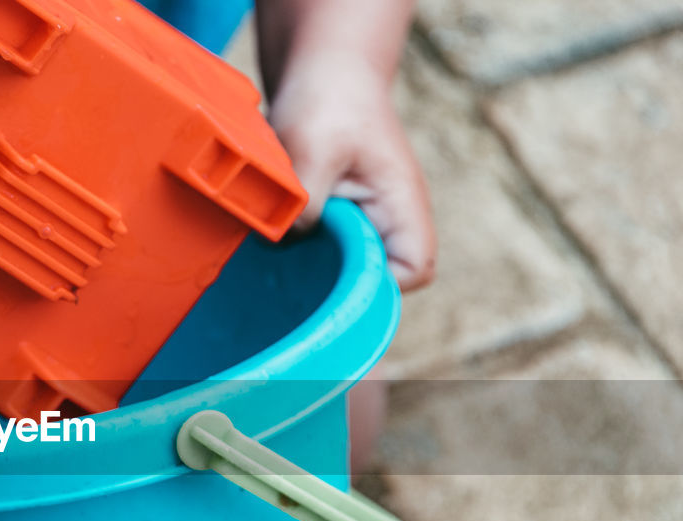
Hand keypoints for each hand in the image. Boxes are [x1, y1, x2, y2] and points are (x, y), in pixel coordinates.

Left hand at [268, 54, 435, 290]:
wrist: (322, 70)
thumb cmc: (329, 99)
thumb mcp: (313, 145)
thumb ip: (306, 198)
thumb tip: (289, 239)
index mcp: (401, 205)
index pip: (413, 269)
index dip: (381, 287)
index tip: (335, 279)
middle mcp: (386, 221)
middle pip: (372, 279)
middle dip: (334, 283)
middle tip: (292, 272)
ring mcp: (358, 221)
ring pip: (340, 268)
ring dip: (309, 265)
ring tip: (278, 249)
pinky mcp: (330, 218)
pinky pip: (317, 251)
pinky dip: (294, 249)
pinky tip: (269, 236)